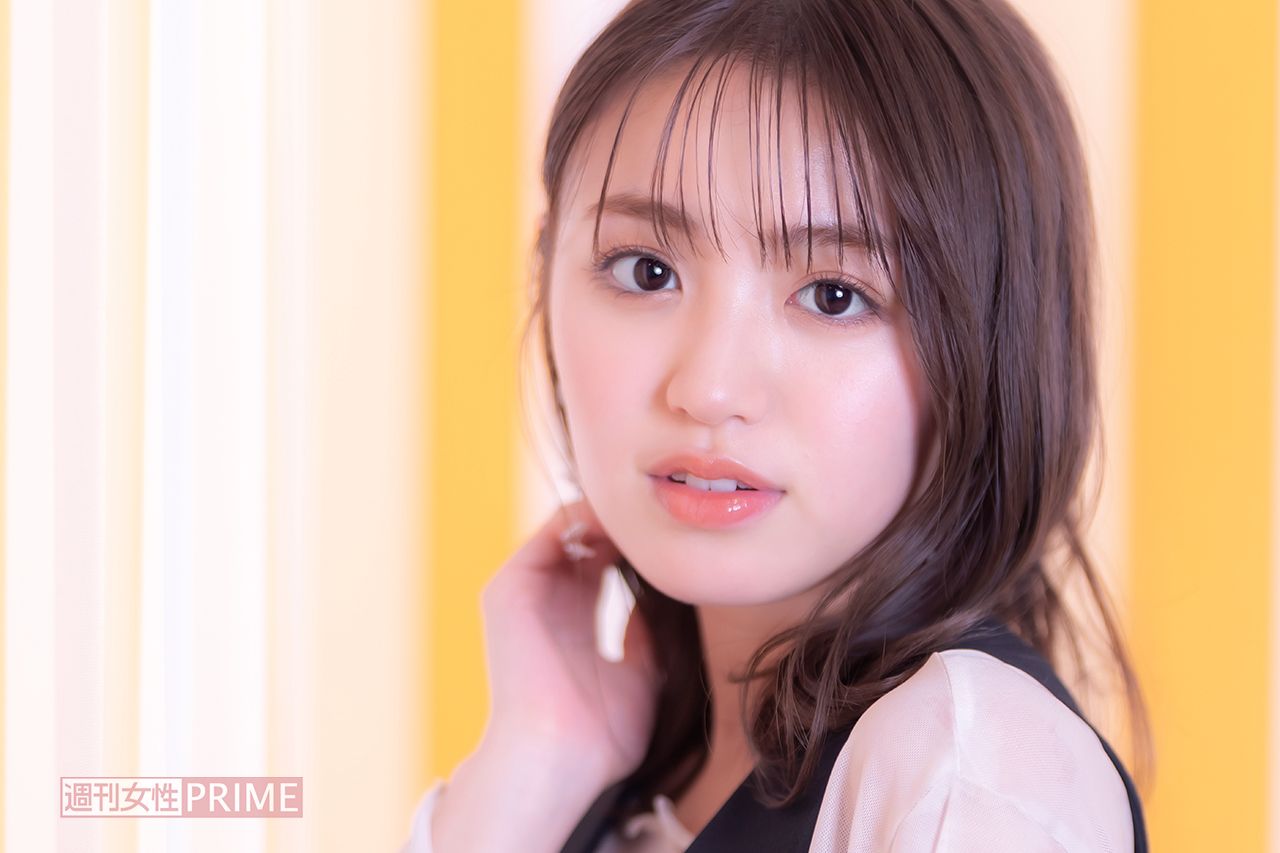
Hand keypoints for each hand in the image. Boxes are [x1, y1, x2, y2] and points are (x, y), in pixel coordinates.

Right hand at [479, 497, 662, 786]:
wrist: (560, 758)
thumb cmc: (604, 730)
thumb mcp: (642, 663)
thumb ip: (648, 621)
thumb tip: (672, 581)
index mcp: (575, 616)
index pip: (608, 557)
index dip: (644, 541)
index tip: (682, 535)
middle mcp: (547, 597)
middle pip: (591, 536)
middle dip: (630, 523)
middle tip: (671, 515)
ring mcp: (526, 590)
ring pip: (572, 527)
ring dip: (613, 516)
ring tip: (653, 515)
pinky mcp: (510, 587)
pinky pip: (551, 532)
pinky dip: (589, 518)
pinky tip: (628, 527)